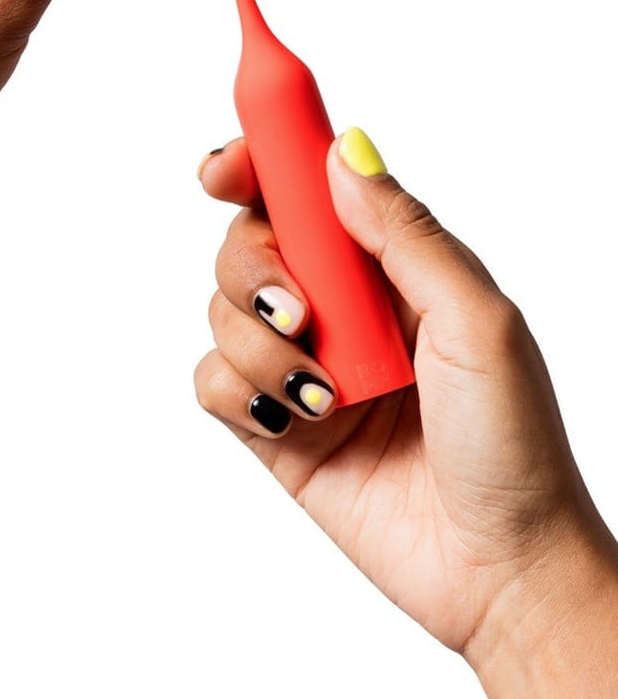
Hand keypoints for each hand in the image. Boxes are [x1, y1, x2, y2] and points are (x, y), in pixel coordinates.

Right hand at [196, 131, 617, 695]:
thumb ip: (406, 234)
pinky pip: (214, 380)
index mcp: (390, 268)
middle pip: (250, 242)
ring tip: (323, 394)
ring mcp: (303, 364)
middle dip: (255, 269)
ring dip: (262, 348)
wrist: (499, 568)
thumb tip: (342, 156)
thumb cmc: (513, 444)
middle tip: (298, 312)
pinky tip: (292, 419)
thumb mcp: (477, 322)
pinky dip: (239, 391)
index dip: (259, 163)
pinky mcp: (273, 424)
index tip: (226, 166)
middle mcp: (340, 307)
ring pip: (222, 312)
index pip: (308, 190)